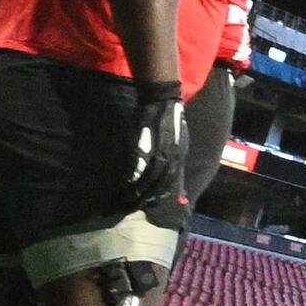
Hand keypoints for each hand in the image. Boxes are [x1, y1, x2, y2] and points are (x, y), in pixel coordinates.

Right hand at [123, 83, 188, 215]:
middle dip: (148, 194)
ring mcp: (154, 149)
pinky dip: (129, 175)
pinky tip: (124, 182)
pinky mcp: (140, 143)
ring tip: (129, 198)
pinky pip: (134, 164)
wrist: (163, 101)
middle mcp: (169, 154)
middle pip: (158, 181)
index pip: (171, 179)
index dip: (162, 192)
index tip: (154, 201)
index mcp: (179, 154)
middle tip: (138, 204)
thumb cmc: (172, 120)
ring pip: (146, 175)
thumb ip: (177, 156)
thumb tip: (175, 171)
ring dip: (137, 189)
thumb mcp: (181, 141)